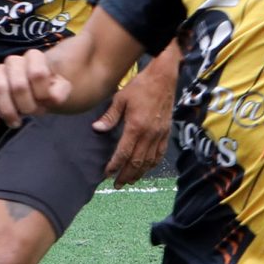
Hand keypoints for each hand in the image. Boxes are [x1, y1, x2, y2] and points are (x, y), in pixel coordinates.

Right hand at [0, 50, 70, 125]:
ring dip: (8, 110)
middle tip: (33, 113)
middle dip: (26, 105)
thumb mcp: (61, 88)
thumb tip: (52, 96)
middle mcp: (14, 61)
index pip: (37, 74)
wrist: (34, 92)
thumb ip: (62, 90)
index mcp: (34, 57)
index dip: (42, 93)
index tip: (46, 102)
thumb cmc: (46, 89)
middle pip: (18, 85)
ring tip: (16, 122)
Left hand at [94, 64, 171, 186]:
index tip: (107, 174)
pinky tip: (147, 169)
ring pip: (149, 161)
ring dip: (139, 173)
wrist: (163, 78)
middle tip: (117, 184)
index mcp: (136, 126)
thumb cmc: (140, 86)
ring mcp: (159, 134)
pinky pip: (160, 153)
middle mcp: (149, 134)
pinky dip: (153, 164)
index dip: (115, 165)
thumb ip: (110, 116)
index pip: (124, 152)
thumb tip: (97, 129)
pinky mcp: (166, 132)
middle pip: (137, 162)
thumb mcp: (120, 98)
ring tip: (130, 181)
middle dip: (126, 175)